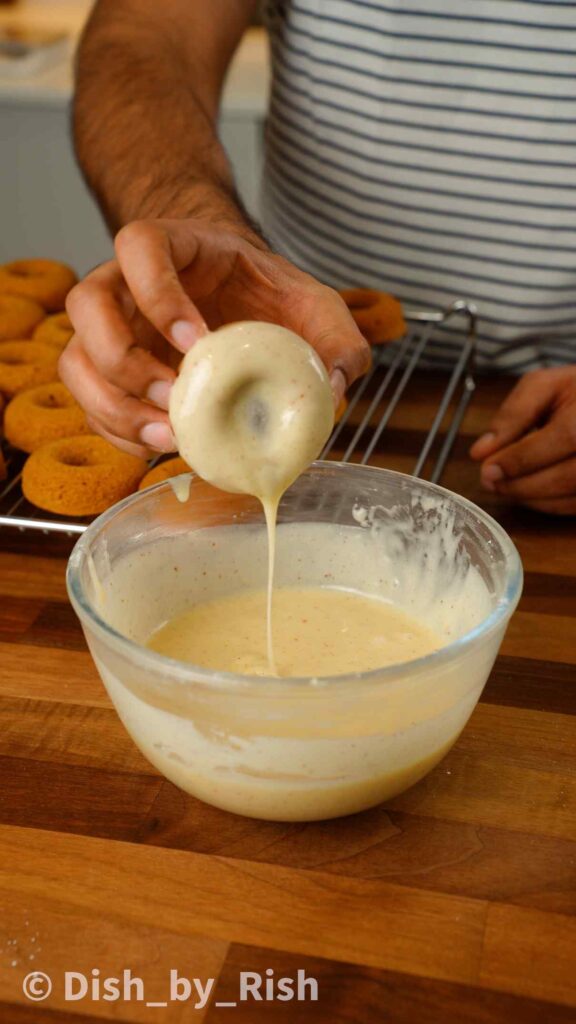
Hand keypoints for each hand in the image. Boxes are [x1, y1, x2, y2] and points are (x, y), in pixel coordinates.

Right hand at [59, 219, 370, 456]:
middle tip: (173, 396)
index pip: (139, 246)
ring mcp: (109, 329)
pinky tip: (158, 445)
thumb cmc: (265, 295)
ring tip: (166, 433)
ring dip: (113, 404)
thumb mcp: (311, 304)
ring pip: (76, 359)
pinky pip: (88, 403)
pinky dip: (116, 431)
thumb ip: (336, 336)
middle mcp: (124, 284)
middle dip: (123, 359)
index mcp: (171, 247)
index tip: (196, 341)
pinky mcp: (108, 373)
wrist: (236, 300)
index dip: (157, 293)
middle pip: (85, 304)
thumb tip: (339, 387)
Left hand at [469, 366, 575, 514]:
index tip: (489, 468)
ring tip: (505, 485)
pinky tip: (528, 492)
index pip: (565, 436)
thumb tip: (482, 451)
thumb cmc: (574, 393)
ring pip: (573, 497)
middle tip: (491, 482)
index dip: (524, 458)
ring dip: (532, 498)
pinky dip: (547, 504)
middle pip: (570, 475)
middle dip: (523, 484)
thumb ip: (513, 414)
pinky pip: (575, 505)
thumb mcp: (543, 387)